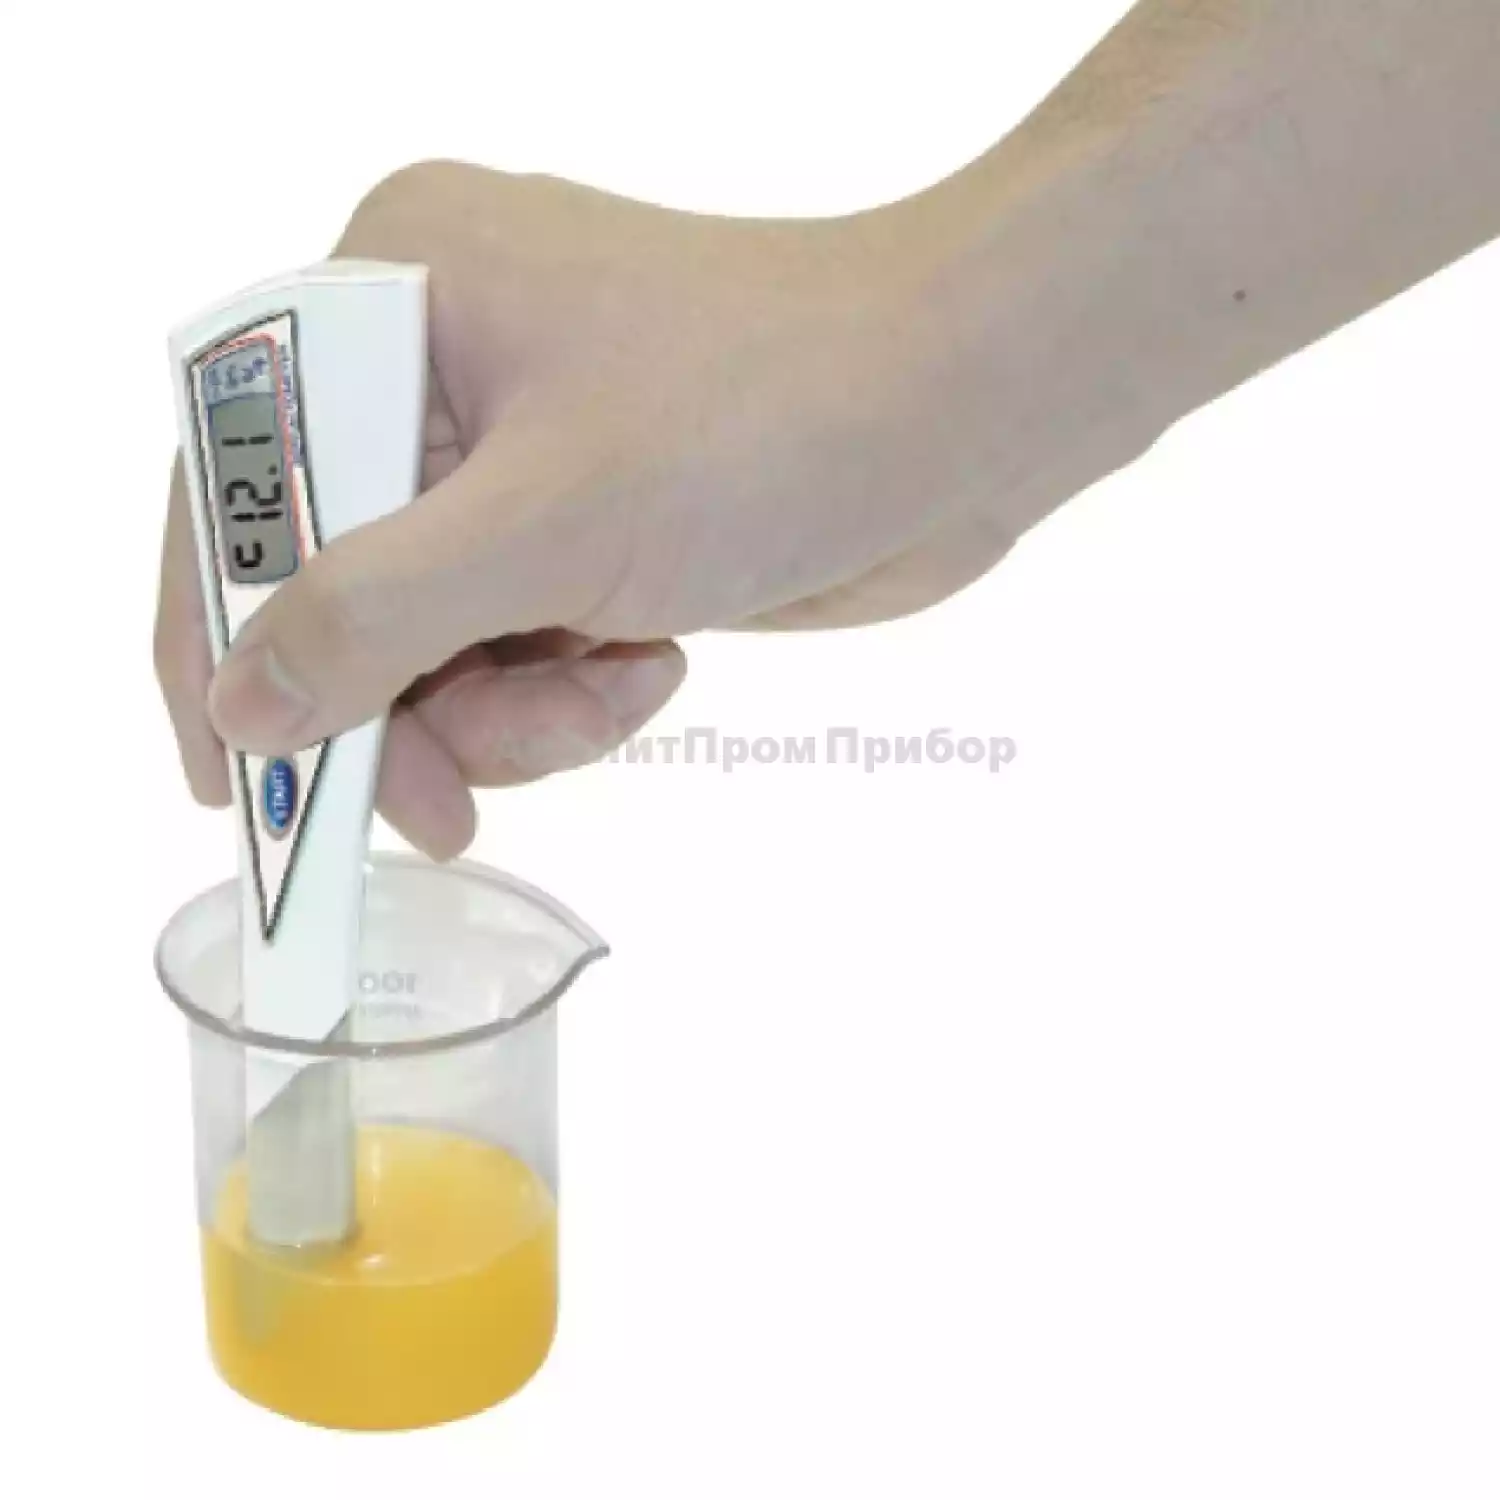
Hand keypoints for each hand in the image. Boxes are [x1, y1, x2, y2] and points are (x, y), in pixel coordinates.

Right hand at [155, 161, 1038, 856]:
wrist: (966, 408)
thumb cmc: (771, 416)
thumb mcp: (545, 524)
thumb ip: (371, 616)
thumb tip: (241, 704)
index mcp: (394, 292)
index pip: (245, 480)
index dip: (219, 636)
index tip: (230, 782)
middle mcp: (440, 360)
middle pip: (342, 577)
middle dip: (405, 702)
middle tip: (446, 810)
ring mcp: (521, 446)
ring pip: (436, 633)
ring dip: (512, 707)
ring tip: (609, 694)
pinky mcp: (589, 515)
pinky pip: (520, 640)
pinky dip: (571, 687)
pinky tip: (654, 662)